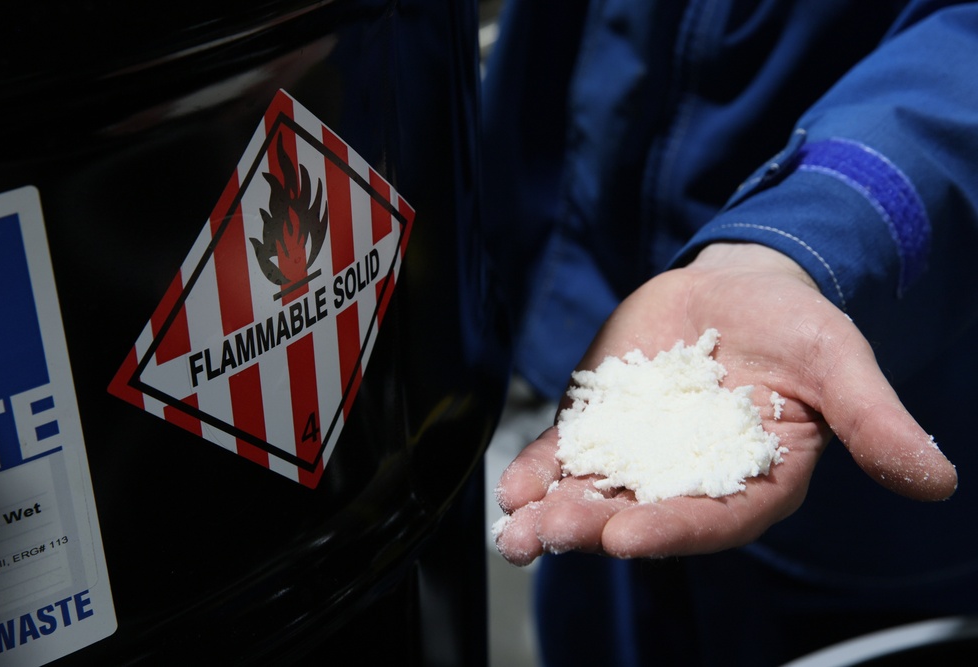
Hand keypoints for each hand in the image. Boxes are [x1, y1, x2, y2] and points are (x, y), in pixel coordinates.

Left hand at [493, 243, 957, 564]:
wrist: (739, 289)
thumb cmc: (796, 326)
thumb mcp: (838, 361)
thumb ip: (874, 420)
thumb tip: (937, 480)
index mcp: (755, 480)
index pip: (715, 517)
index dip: (674, 529)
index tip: (627, 536)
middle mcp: (693, 480)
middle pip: (643, 513)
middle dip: (594, 526)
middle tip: (548, 535)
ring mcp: (642, 455)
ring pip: (596, 492)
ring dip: (554, 513)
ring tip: (514, 528)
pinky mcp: (604, 425)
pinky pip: (568, 454)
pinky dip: (539, 469)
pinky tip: (511, 486)